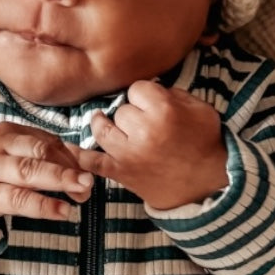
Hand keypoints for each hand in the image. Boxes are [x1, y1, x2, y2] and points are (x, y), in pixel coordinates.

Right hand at [0, 123, 93, 229]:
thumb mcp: (9, 156)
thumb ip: (41, 156)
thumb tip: (83, 163)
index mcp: (8, 131)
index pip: (48, 140)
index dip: (72, 158)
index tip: (89, 174)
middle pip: (41, 151)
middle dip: (70, 166)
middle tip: (90, 180)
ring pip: (30, 171)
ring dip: (60, 181)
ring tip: (82, 191)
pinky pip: (19, 199)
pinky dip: (43, 205)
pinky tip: (62, 212)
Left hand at [81, 82, 227, 210]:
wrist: (207, 185)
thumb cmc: (205, 143)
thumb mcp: (199, 109)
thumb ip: (172, 94)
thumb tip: (147, 89)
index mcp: (163, 110)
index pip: (136, 89)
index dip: (142, 96)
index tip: (149, 105)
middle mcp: (143, 130)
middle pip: (120, 110)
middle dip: (129, 114)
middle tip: (143, 124)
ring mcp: (129, 153)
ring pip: (102, 129)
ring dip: (103, 125)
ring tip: (104, 121)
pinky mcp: (121, 172)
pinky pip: (92, 161)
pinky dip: (78, 154)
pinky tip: (68, 146)